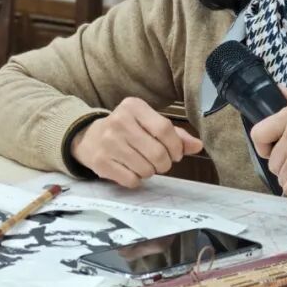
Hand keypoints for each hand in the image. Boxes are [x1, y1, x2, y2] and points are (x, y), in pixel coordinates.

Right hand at [70, 97, 202, 187]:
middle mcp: (119, 121)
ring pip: (145, 168)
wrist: (88, 138)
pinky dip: (136, 180)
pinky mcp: (100, 162)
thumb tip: (198, 145)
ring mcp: (108, 142)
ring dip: (150, 172)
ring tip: (144, 164)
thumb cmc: (127, 130)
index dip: (175, 146)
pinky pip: (131, 180)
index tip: (176, 154)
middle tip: (161, 163)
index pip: (164, 129)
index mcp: (134, 107)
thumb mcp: (148, 124)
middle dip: (165, 163)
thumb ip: (175, 134)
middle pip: (157, 152)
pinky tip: (131, 170)